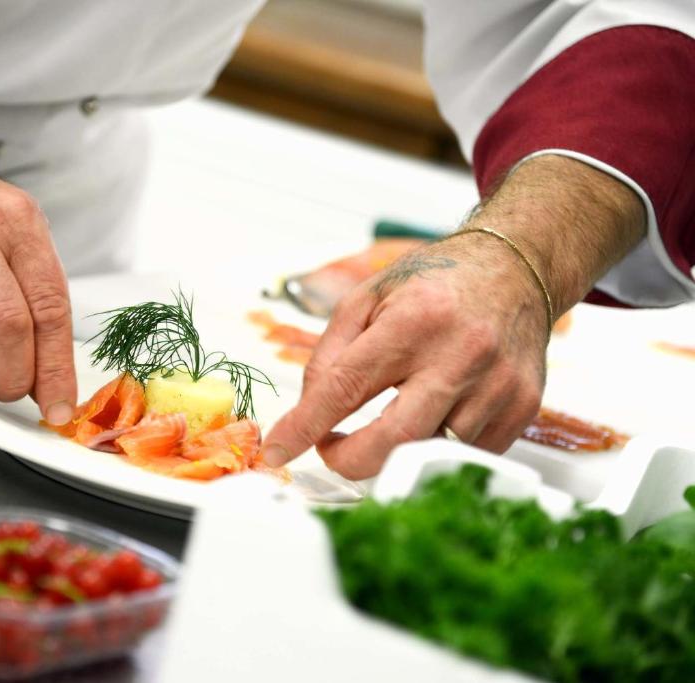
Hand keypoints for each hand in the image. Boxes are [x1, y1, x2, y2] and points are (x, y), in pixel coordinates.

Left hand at [262, 236, 547, 477]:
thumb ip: (330, 356)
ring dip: (396, 450)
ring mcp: (498, 385)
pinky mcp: (522, 408)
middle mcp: (461, 354)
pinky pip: (468, 454)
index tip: (278, 451)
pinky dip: (436, 448)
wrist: (515, 269)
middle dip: (351, 461)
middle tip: (331, 451)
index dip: (305, 427)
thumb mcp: (366, 300)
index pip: (346, 388)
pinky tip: (429, 419)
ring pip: (432, 452)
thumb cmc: (435, 283)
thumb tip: (308, 412)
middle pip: (396, 439)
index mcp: (414, 321)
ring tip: (386, 422)